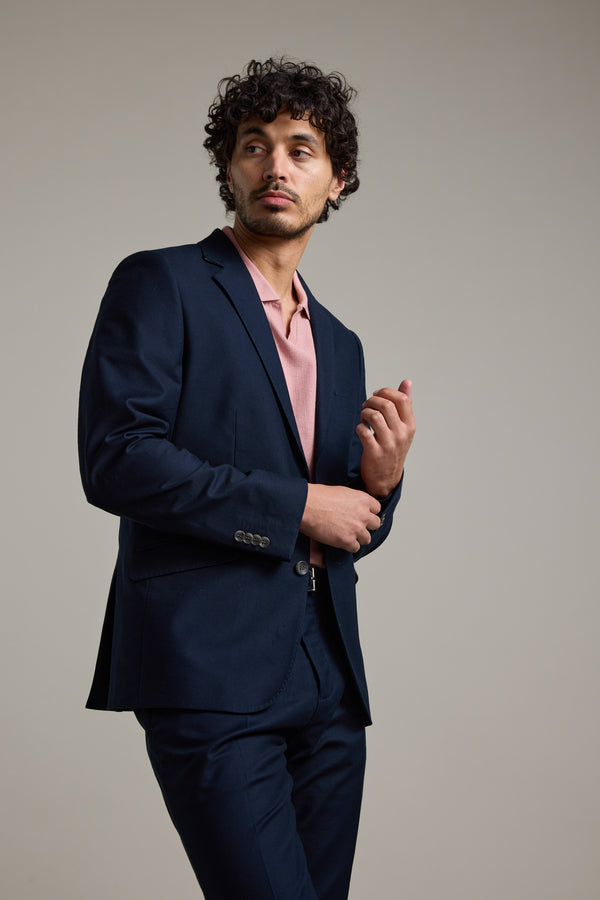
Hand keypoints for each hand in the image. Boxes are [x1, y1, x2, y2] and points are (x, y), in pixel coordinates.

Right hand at [299, 483, 381, 551]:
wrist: (306, 506)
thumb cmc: (318, 497)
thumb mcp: (341, 491)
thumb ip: (353, 501)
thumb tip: (353, 507)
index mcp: (362, 499)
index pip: (377, 509)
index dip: (369, 513)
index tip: (363, 516)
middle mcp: (363, 514)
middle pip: (375, 524)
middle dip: (366, 526)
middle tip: (356, 526)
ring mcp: (356, 528)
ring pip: (367, 538)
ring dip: (358, 538)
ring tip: (347, 534)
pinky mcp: (347, 540)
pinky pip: (355, 548)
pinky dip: (348, 546)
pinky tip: (340, 541)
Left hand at [357, 379, 415, 497]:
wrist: (386, 478)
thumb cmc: (393, 448)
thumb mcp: (403, 427)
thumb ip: (405, 404)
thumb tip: (407, 382)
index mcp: (410, 426)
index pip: (402, 399)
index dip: (386, 392)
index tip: (376, 395)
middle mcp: (402, 434)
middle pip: (386, 405)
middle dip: (371, 401)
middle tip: (365, 406)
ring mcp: (389, 444)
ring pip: (374, 416)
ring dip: (364, 413)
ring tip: (363, 417)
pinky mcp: (375, 453)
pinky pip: (363, 431)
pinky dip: (359, 427)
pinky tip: (361, 430)